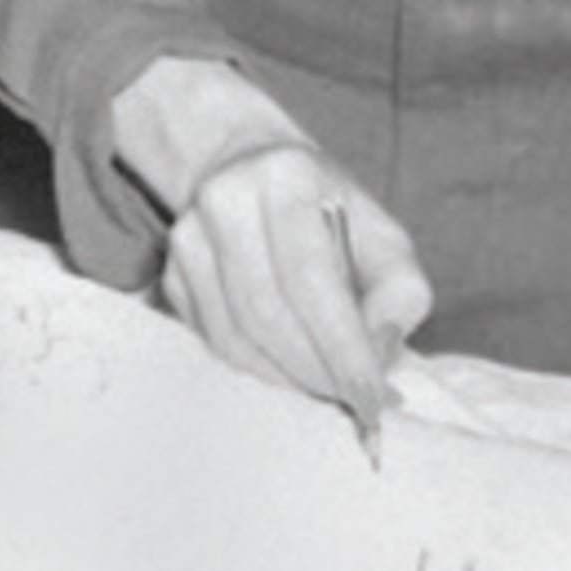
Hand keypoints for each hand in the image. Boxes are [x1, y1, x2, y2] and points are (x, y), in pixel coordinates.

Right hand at [109, 56, 429, 430]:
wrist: (253, 171)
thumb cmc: (330, 213)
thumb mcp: (383, 237)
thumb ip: (399, 293)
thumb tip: (378, 354)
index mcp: (285, 176)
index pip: (310, 276)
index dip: (341, 344)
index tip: (371, 394)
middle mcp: (224, 198)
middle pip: (267, 311)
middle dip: (315, 370)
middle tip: (352, 399)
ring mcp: (187, 236)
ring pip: (235, 335)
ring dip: (287, 376)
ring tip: (326, 385)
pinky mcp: (171, 272)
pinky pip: (214, 341)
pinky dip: (258, 368)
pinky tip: (289, 366)